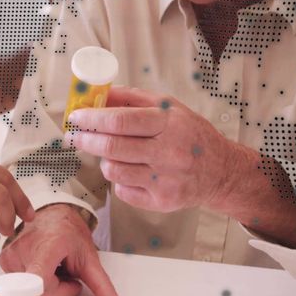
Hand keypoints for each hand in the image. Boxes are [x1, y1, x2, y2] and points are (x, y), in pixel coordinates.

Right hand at [0, 204, 125, 295]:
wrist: (53, 214)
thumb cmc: (69, 233)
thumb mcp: (90, 258)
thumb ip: (102, 285)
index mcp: (48, 246)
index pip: (38, 278)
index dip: (47, 291)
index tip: (52, 289)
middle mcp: (25, 249)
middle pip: (42, 291)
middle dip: (59, 289)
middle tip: (65, 272)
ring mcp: (11, 255)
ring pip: (31, 291)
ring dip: (47, 285)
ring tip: (52, 265)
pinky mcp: (4, 260)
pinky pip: (21, 285)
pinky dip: (35, 281)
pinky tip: (41, 265)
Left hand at [66, 86, 249, 212]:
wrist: (220, 171)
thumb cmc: (191, 135)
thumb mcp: (170, 107)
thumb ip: (133, 98)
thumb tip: (99, 94)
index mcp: (169, 124)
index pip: (121, 122)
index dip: (93, 119)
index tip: (76, 117)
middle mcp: (168, 152)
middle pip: (113, 147)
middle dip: (86, 140)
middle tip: (74, 136)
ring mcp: (165, 179)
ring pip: (114, 171)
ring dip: (104, 160)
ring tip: (111, 153)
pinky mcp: (162, 201)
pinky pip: (124, 190)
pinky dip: (120, 179)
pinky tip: (131, 171)